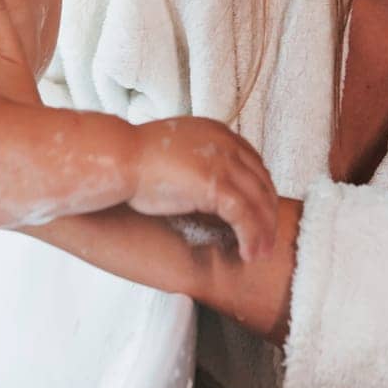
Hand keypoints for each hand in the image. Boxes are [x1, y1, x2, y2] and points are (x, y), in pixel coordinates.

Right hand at [128, 117, 278, 260]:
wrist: (119, 157)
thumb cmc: (136, 159)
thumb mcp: (177, 151)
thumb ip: (197, 160)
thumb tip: (201, 182)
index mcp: (218, 133)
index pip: (254, 164)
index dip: (260, 193)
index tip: (259, 215)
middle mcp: (226, 143)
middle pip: (262, 182)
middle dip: (268, 214)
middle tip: (267, 242)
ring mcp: (223, 162)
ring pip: (260, 201)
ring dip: (264, 232)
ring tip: (260, 255)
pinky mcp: (216, 184)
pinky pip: (246, 216)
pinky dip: (252, 237)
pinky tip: (247, 254)